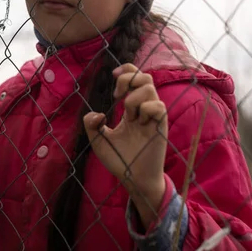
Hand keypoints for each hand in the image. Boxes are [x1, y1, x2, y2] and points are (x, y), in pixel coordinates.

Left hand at [83, 63, 167, 214]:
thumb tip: (96, 114)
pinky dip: (146, 109)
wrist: (133, 180)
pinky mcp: (161, 126)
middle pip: (145, 77)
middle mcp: (144, 109)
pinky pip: (158, 106)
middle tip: (117, 96)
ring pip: (150, 89)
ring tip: (129, 116)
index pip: (135, 77)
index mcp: (131, 108)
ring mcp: (153, 117)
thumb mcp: (98, 142)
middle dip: (128, 79)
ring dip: (134, 99)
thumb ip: (91, 125)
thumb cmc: (119, 160)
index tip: (113, 75)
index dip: (126, 70)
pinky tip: (139, 122)